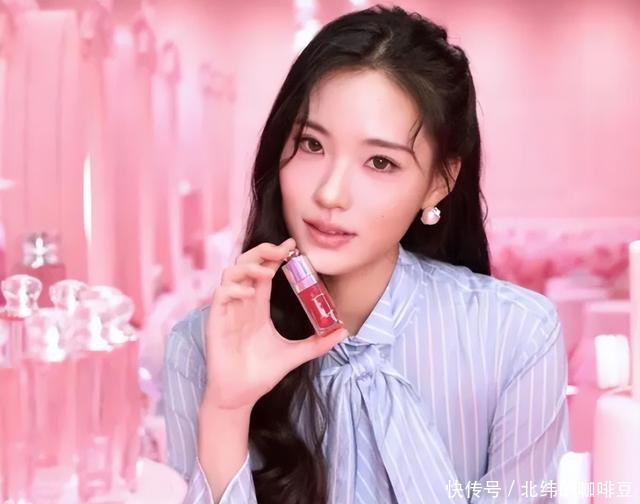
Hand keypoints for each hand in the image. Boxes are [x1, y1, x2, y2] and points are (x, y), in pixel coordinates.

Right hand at [203, 238, 348, 410]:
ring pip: (231, 273)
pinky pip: (221, 295)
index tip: (293, 245)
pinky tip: (249, 294)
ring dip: (248, 267)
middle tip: (282, 250)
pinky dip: (234, 289)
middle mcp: (243, 303)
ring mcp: (229, 310)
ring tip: (267, 271)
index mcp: (258, 306)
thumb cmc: (262, 373)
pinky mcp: (216, 321)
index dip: (276, 255)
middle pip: (247, 264)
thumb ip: (318, 343)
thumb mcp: (296, 354)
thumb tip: (343, 332)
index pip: (265, 271)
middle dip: (262, 251)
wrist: (241, 395)